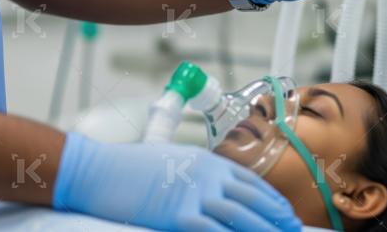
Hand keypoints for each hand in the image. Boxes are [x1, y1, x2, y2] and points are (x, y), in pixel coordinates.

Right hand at [53, 133, 300, 231]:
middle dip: (278, 219)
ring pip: (242, 217)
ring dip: (265, 231)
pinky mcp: (179, 215)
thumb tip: (217, 193)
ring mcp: (195, 194)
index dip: (274, 202)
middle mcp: (209, 175)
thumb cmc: (130, 168)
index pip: (253, 183)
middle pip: (254, 200)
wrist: (98, 171)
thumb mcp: (175, 162)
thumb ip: (200, 176)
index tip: (288, 215)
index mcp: (210, 162)